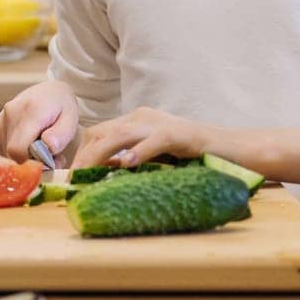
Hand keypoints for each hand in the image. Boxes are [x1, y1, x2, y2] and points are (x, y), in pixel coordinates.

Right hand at [0, 78, 80, 161]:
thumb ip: (61, 136)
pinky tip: (25, 144)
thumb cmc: (61, 109)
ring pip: (5, 154)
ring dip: (21, 157)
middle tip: (47, 156)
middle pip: (11, 154)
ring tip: (37, 147)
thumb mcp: (70, 121)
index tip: (47, 162)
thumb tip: (48, 147)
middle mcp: (10, 113)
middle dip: (29, 161)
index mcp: (31, 111)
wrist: (49, 93)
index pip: (18, 149)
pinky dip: (12, 154)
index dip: (32, 163)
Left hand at [69, 106, 208, 168]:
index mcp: (136, 120)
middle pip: (103, 133)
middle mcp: (143, 117)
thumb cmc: (192, 154)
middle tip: (73, 181)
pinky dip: (138, 151)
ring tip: (87, 174)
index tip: (71, 177)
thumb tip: (105, 171)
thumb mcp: (154, 156)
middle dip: (84, 157)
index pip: (98, 133)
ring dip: (99, 155)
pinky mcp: (178, 134)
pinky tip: (127, 164)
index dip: (81, 154)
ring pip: (120, 134)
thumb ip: (131, 158)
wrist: (228, 146)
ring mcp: (160, 123)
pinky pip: (154, 140)